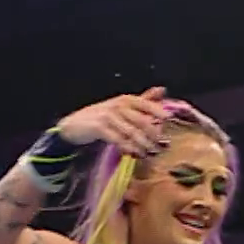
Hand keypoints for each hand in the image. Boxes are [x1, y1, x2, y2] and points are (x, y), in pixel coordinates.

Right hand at [55, 87, 170, 157]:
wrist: (74, 125)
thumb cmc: (102, 117)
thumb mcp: (122, 106)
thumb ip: (142, 100)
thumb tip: (162, 90)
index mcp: (125, 99)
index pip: (146, 103)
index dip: (158, 111)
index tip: (168, 120)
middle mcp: (118, 105)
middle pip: (141, 121)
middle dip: (152, 135)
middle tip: (160, 146)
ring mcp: (109, 116)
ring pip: (132, 132)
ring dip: (142, 145)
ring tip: (148, 153)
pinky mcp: (100, 128)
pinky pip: (119, 140)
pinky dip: (128, 148)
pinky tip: (133, 153)